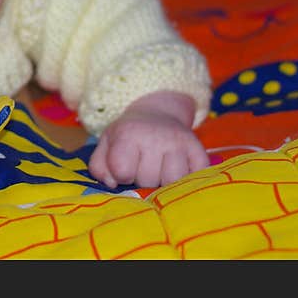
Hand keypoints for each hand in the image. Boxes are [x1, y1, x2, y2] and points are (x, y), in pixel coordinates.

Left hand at [88, 91, 208, 188]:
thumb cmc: (128, 135)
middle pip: (148, 180)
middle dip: (142, 179)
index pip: (122, 171)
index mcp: (128, 134)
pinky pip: (196, 177)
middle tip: (143, 166)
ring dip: (164, 182)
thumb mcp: (107, 143)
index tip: (124, 167)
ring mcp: (179, 142)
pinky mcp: (198, 149)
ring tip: (159, 170)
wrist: (157, 113)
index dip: (121, 175)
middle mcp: (155, 137)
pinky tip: (178, 170)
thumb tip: (112, 184)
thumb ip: (99, 166)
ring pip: (173, 181)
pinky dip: (188, 180)